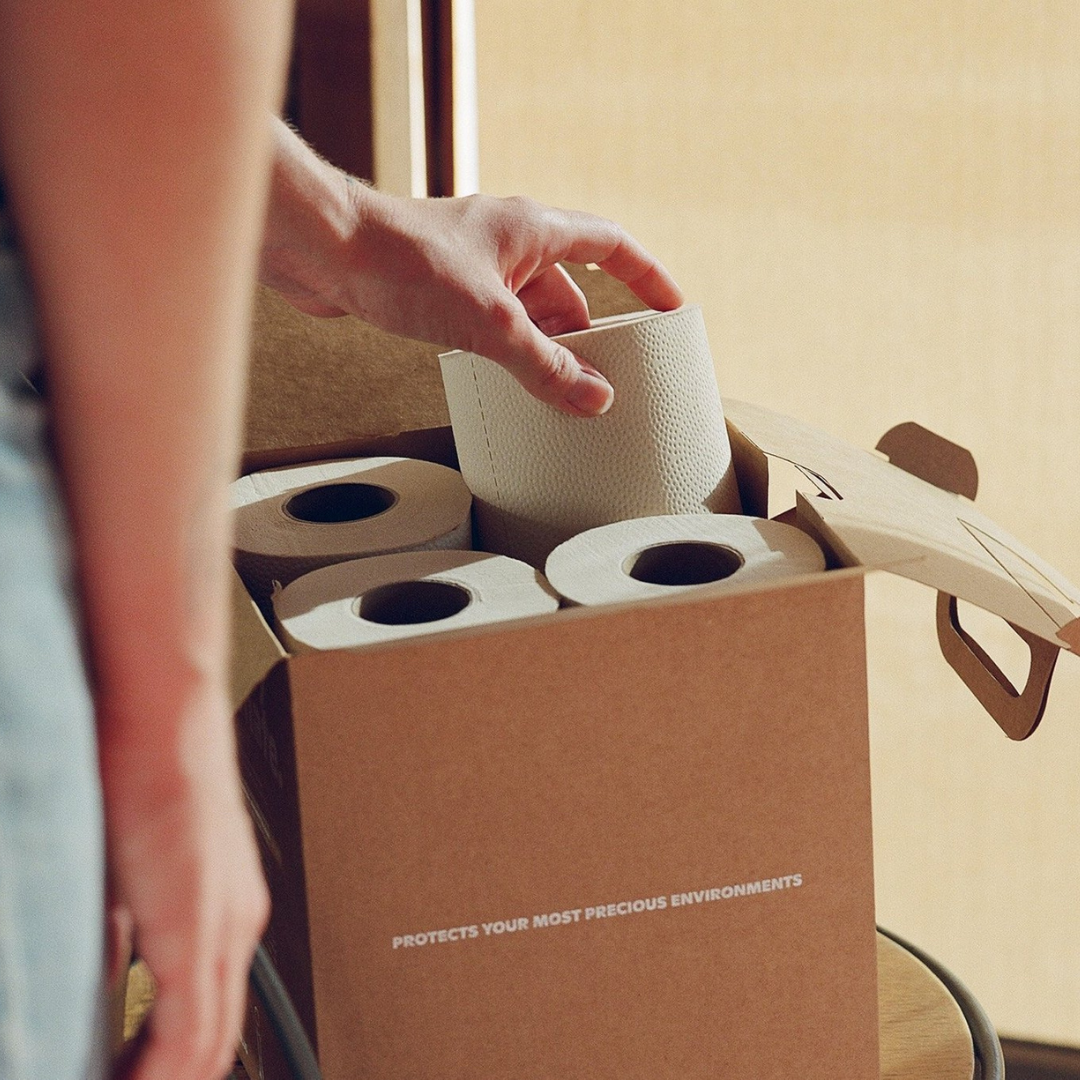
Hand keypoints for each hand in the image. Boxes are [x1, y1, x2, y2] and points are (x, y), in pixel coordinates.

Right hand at [100, 684, 268, 1079]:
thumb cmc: (144, 769)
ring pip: (208, 1043)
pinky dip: (162, 1075)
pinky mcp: (200, 927)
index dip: (171, 1065)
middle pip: (215, 1040)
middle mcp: (238, 922)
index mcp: (223, 909)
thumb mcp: (130, 870)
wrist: (162, 713)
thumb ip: (126, 926)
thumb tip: (108, 970)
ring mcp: (225, 926)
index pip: (207, 1014)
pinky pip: (191, 1032)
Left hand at [260, 120, 683, 415]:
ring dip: (544, 348)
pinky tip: (504, 383)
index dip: (647, 278)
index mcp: (533, 229)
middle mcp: (507, 243)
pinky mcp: (440, 291)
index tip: (673, 309)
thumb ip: (543, 365)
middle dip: (590, 335)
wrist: (320, 249)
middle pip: (569, 290)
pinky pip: (492, 323)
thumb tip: (596, 400)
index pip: (612, 247)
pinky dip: (507, 351)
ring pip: (527, 312)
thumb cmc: (401, 262)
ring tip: (559, 395)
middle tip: (608, 379)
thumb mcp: (489, 322)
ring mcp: (473, 267)